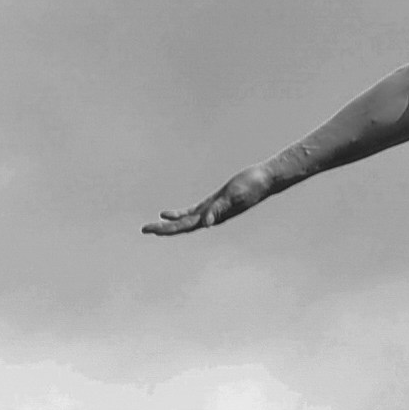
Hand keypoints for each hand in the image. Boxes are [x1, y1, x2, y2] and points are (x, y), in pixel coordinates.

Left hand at [143, 165, 277, 236]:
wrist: (265, 180)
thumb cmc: (251, 186)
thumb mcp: (233, 195)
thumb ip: (219, 209)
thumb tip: (206, 224)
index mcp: (212, 217)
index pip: (185, 226)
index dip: (167, 228)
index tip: (152, 230)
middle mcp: (210, 217)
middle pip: (181, 226)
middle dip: (162, 229)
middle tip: (143, 229)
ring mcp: (211, 211)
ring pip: (185, 221)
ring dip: (168, 224)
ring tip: (152, 227)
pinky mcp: (214, 203)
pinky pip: (192, 212)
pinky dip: (179, 214)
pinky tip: (168, 213)